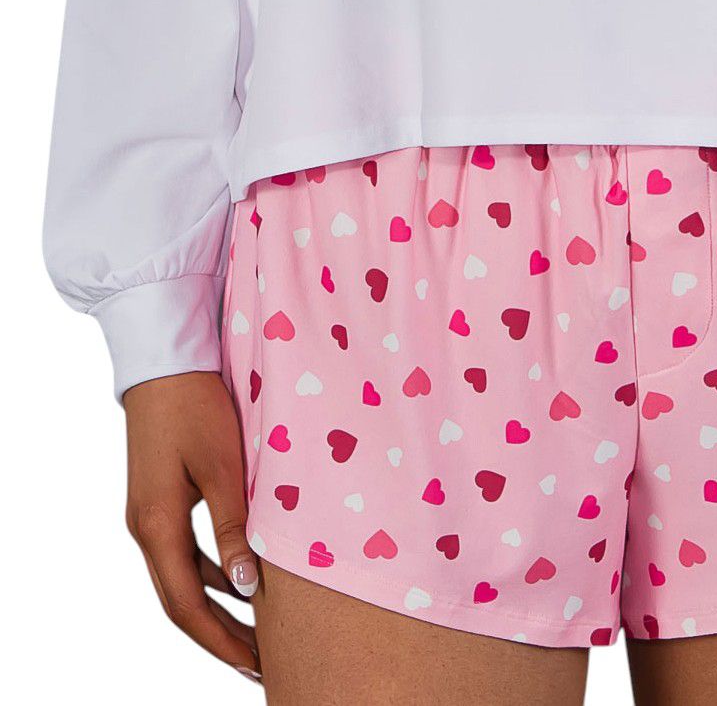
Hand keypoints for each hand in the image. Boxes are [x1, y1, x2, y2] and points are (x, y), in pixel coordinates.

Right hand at [124, 371, 260, 680]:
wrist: (164, 361)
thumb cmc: (196, 406)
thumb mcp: (222, 466)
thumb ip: (235, 528)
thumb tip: (249, 589)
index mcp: (157, 525)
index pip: (186, 605)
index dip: (219, 640)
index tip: (254, 664)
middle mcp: (146, 528)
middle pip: (181, 600)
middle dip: (218, 636)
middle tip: (260, 663)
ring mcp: (150, 514)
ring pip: (182, 578)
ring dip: (216, 608)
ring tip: (255, 634)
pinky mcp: (160, 498)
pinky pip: (184, 552)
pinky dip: (212, 574)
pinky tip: (241, 582)